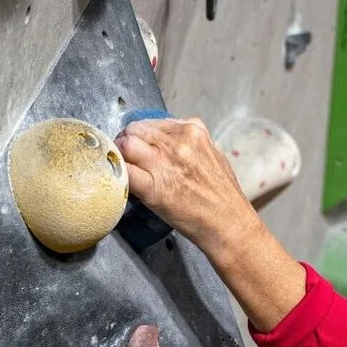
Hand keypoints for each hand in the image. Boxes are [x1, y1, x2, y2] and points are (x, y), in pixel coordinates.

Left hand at [116, 116, 258, 259]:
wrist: (228, 223)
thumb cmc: (221, 194)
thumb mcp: (210, 153)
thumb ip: (188, 142)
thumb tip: (164, 140)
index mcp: (193, 130)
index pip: (151, 123)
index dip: (139, 135)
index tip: (136, 146)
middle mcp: (178, 142)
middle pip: (135, 130)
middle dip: (125, 142)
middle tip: (124, 157)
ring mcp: (166, 164)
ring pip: (126, 145)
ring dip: (118, 155)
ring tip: (121, 168)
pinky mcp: (154, 188)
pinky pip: (125, 172)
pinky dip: (117, 174)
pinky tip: (119, 180)